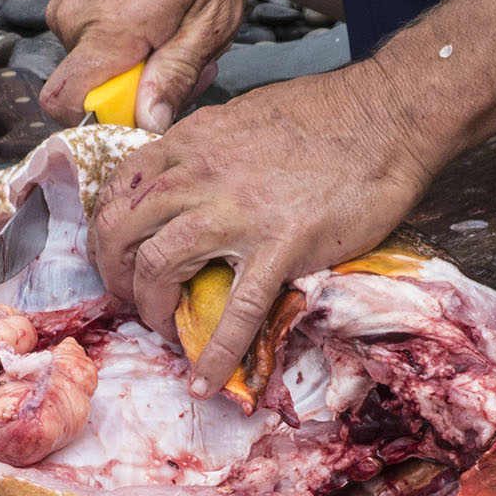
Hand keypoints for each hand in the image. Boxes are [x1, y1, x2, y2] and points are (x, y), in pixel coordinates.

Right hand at [40, 0, 246, 132]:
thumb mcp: (213, 17)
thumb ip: (177, 74)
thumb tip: (149, 124)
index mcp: (110, 31)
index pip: (66, 104)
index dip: (101, 121)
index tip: (141, 110)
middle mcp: (74, 17)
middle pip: (91, 84)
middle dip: (137, 83)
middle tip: (184, 53)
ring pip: (93, 54)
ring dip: (134, 51)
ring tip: (173, 17)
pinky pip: (90, 26)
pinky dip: (122, 25)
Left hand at [89, 65, 430, 395]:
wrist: (387, 117)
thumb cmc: (326, 115)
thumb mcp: (241, 117)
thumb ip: (205, 148)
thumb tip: (186, 177)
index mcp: (191, 142)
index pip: (122, 187)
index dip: (108, 229)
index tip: (118, 253)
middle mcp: (200, 174)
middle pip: (123, 230)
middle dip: (114, 273)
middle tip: (127, 298)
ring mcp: (237, 212)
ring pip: (160, 266)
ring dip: (150, 308)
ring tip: (161, 329)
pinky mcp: (280, 246)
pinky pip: (235, 311)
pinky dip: (215, 353)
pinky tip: (205, 380)